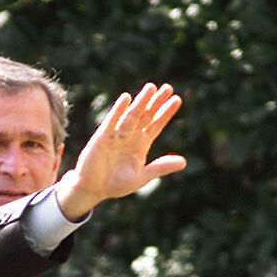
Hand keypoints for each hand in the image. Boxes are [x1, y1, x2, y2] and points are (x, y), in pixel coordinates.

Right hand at [55, 83, 186, 219]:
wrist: (93, 189)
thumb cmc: (116, 184)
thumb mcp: (142, 176)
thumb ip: (160, 167)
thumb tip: (184, 162)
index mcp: (140, 145)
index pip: (156, 125)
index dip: (166, 113)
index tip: (177, 99)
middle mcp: (129, 137)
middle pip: (145, 116)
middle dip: (156, 102)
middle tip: (168, 87)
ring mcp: (116, 136)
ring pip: (131, 115)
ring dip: (141, 101)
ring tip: (151, 87)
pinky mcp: (102, 137)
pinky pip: (111, 121)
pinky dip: (118, 110)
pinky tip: (126, 98)